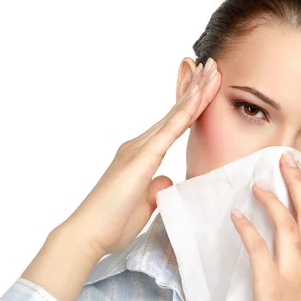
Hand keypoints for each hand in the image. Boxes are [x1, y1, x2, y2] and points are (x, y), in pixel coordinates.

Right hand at [56, 58, 220, 257]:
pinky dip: (185, 111)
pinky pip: (169, 130)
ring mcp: (138, 149)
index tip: (205, 86)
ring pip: (174, 115)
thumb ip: (155, 188)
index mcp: (140, 156)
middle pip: (174, 113)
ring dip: (194, 92)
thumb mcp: (144, 204)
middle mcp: (138, 146)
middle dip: (195, 88)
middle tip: (212, 66)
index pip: (172, 125)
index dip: (189, 104)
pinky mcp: (141, 158)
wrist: (88, 233)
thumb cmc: (112, 222)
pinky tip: (198, 95)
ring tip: (211, 70)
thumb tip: (165, 181)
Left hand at [229, 151, 300, 300]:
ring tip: (258, 183)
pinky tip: (237, 216)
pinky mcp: (272, 288)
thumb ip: (300, 273)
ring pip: (287, 226)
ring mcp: (293, 276)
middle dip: (296, 183)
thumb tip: (285, 253)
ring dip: (272, 201)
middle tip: (284, 160)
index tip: (296, 173)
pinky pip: (260, 250)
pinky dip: (249, 229)